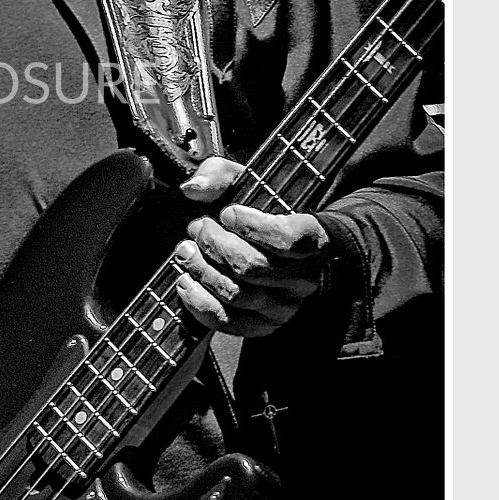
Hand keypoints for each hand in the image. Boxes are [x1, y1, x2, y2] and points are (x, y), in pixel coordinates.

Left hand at [173, 156, 328, 338]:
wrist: (271, 246)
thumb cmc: (259, 213)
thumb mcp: (244, 183)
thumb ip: (219, 174)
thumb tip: (194, 188)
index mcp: (312, 240)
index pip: (288, 239)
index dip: (252, 226)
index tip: (228, 213)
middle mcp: (303, 278)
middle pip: (251, 266)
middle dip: (213, 244)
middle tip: (198, 228)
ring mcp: (284, 306)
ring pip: (236, 294)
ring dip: (201, 269)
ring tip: (186, 250)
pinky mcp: (263, 325)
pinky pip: (227, 321)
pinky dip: (198, 302)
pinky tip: (186, 280)